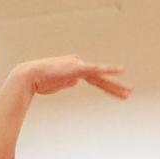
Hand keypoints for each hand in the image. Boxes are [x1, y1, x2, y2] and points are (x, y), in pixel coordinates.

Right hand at [15, 55, 130, 98]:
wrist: (29, 76)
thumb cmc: (40, 81)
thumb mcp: (58, 84)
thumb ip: (68, 82)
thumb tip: (76, 82)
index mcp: (76, 69)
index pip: (96, 80)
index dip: (108, 87)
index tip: (119, 94)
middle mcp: (79, 65)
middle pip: (101, 78)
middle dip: (116, 87)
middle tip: (130, 93)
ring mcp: (78, 65)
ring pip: (101, 76)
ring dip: (116, 85)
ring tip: (129, 92)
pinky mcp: (76, 68)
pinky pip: (95, 69)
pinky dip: (108, 69)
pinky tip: (120, 70)